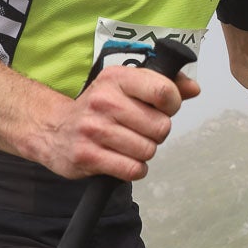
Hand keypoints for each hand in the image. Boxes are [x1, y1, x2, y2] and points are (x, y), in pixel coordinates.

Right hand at [36, 64, 200, 180]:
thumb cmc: (98, 108)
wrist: (53, 129)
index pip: (164, 91)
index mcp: (116, 78)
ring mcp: (94, 129)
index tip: (162, 107)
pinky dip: (134, 169)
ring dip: (143, 152)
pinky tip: (122, 159)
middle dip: (156, 133)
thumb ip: (163, 84)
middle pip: (161, 127)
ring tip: (127, 144)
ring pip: (148, 150)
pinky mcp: (87, 156)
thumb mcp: (126, 86)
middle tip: (139, 129)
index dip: (172, 104)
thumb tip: (193, 89)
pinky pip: (133, 169)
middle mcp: (104, 101)